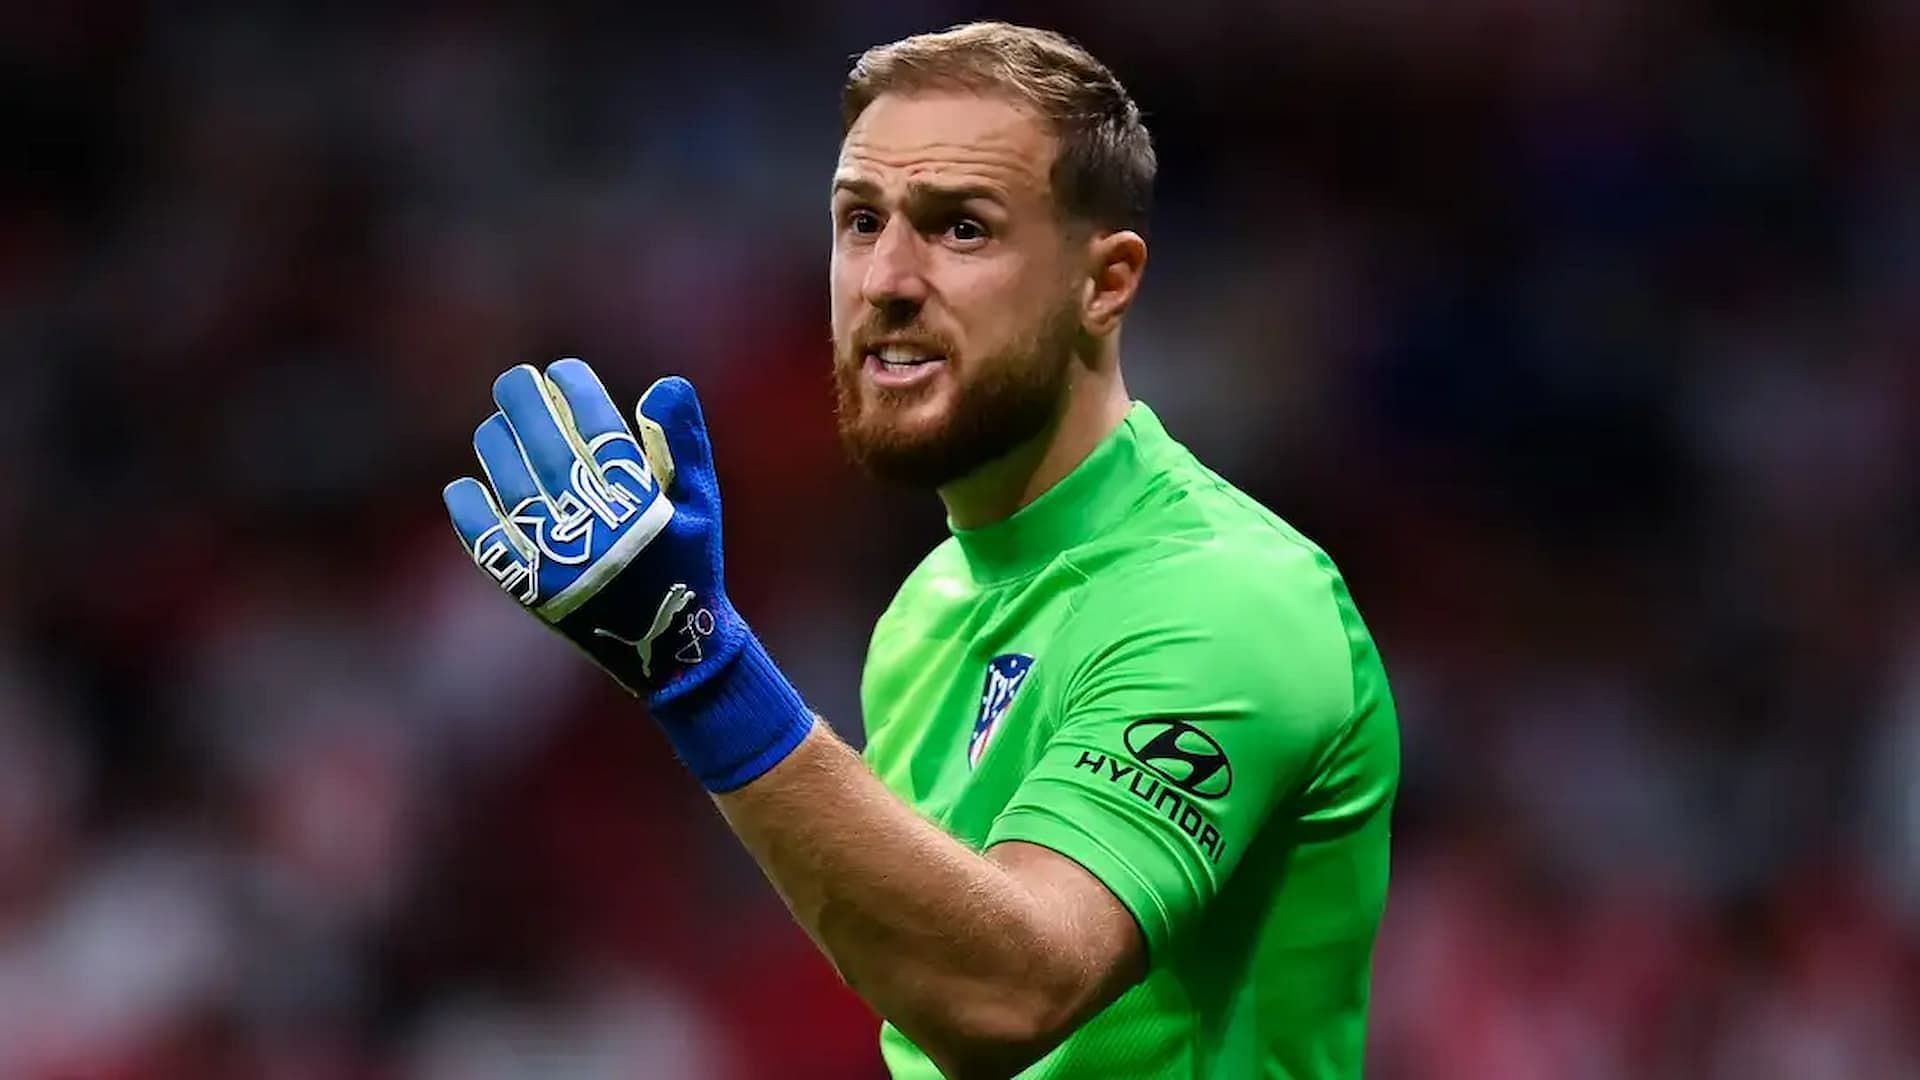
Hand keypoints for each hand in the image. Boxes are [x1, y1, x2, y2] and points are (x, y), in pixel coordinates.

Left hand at [443, 359, 812, 790]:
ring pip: (511, 483)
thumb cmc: (687, 566)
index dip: (577, 391)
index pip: (599, 430)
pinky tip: (466, 486)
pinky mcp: (532, 589)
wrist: (669, 651)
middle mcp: (597, 528)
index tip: (563, 370)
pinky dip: (470, 510)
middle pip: (546, 447)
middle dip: (526, 402)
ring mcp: (560, 559)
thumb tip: (665, 384)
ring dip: (497, 445)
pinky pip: (486, 540)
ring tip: (497, 427)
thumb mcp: (701, 506)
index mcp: (641, 506)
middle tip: (516, 381)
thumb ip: (685, 444)